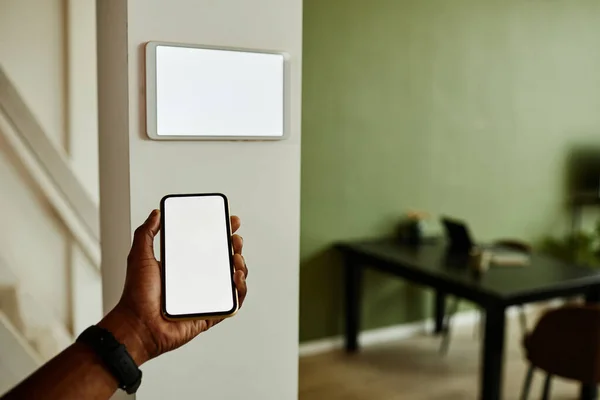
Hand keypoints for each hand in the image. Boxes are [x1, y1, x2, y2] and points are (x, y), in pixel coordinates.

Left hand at [98, 209, 247, 364]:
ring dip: (240, 266)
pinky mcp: (210, 314)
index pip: (207, 245)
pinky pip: (232, 303)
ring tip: (236, 258)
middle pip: (224, 260)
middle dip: (235, 247)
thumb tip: (155, 213)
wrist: (138, 325)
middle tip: (235, 239)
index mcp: (183, 266)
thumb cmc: (136, 295)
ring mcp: (205, 297)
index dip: (221, 233)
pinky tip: (236, 278)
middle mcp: (196, 280)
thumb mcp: (139, 256)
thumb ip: (146, 233)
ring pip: (232, 280)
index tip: (229, 221)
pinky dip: (240, 290)